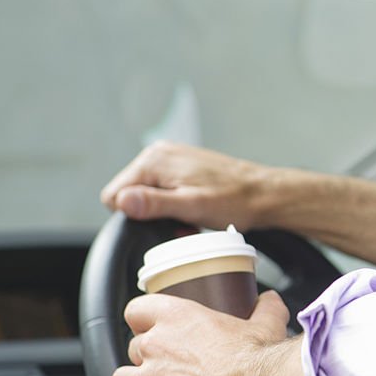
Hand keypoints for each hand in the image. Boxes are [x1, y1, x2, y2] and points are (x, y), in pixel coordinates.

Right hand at [100, 141, 271, 230]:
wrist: (262, 192)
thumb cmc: (233, 200)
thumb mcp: (191, 207)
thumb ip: (154, 204)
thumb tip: (122, 201)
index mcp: (154, 160)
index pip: (113, 195)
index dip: (134, 216)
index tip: (162, 221)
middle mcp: (158, 153)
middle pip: (129, 194)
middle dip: (149, 214)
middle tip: (180, 222)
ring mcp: (170, 157)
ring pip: (145, 193)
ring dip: (162, 210)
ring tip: (189, 216)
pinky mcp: (180, 165)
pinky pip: (161, 188)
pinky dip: (173, 202)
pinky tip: (192, 207)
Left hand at [111, 291, 341, 375]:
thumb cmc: (257, 360)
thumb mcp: (264, 324)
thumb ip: (265, 308)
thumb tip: (269, 300)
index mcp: (176, 316)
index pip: (136, 310)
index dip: (144, 319)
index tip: (153, 326)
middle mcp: (155, 345)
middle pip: (133, 346)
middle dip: (148, 356)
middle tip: (171, 363)